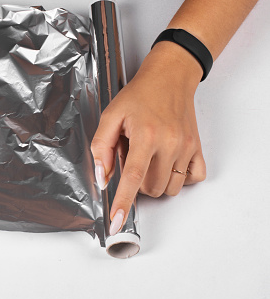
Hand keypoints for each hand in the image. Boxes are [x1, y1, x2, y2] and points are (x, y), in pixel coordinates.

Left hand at [91, 41, 206, 235]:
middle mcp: (170, 144)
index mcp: (146, 136)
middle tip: (134, 157)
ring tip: (150, 157)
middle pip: (151, 188)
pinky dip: (179, 178)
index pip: (133, 177)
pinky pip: (192, 179)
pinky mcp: (197, 148)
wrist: (169, 77)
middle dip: (137, 182)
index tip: (117, 221)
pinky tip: (168, 163)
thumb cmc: (139, 95)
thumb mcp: (111, 116)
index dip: (123, 201)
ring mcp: (187, 148)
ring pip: (170, 188)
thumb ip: (102, 147)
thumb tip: (103, 177)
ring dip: (156, 182)